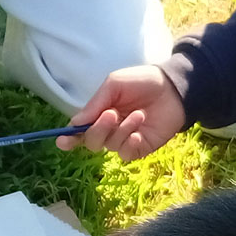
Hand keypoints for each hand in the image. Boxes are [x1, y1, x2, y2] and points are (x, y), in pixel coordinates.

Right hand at [59, 66, 185, 160]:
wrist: (174, 88)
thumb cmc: (142, 81)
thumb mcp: (114, 84)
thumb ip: (95, 103)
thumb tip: (75, 123)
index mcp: (99, 113)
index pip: (79, 130)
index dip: (69, 137)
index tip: (62, 141)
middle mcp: (108, 129)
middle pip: (91, 141)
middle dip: (98, 129)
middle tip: (112, 114)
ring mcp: (124, 139)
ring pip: (110, 145)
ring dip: (122, 129)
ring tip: (139, 115)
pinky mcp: (139, 148)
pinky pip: (125, 154)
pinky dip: (129, 143)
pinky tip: (138, 133)